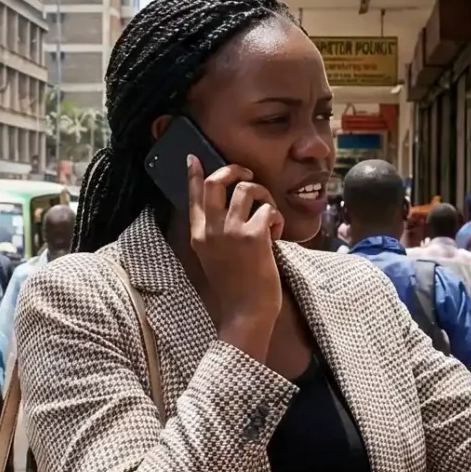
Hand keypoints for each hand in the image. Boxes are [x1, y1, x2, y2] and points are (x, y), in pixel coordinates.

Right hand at [184, 156, 283, 357]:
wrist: (245, 314)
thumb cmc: (235, 289)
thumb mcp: (214, 259)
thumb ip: (216, 235)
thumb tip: (231, 209)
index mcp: (199, 236)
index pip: (193, 196)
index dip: (194, 174)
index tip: (194, 157)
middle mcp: (211, 230)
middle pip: (216, 182)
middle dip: (234, 170)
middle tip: (247, 174)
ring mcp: (231, 231)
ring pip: (246, 189)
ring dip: (263, 195)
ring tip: (269, 214)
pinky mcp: (253, 236)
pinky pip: (268, 210)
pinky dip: (276, 219)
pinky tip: (276, 236)